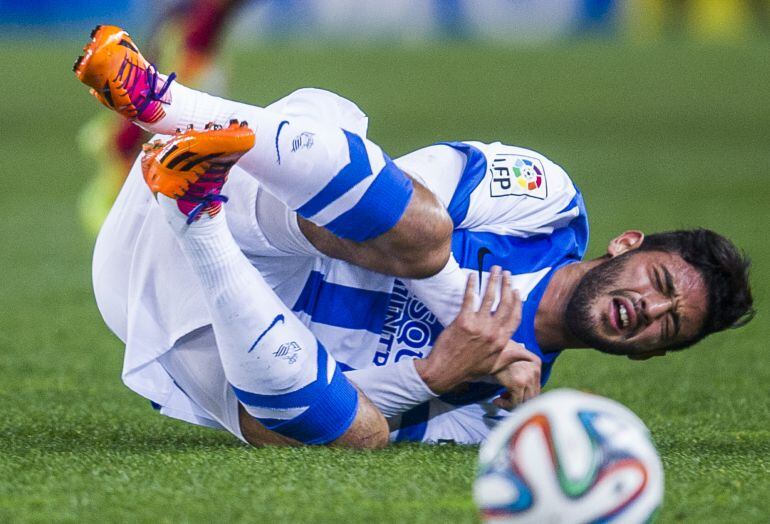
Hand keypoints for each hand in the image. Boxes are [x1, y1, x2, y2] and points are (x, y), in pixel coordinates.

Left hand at [415, 266, 522, 393]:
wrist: (445, 371)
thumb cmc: (468, 370)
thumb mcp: (494, 366)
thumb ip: (511, 356)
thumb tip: (528, 355)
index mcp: (502, 341)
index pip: (515, 317)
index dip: (517, 302)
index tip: (517, 291)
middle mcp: (493, 332)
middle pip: (505, 303)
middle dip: (507, 285)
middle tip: (506, 273)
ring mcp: (479, 326)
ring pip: (490, 297)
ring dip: (493, 280)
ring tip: (495, 269)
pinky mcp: (463, 321)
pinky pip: (470, 298)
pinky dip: (472, 285)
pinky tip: (473, 275)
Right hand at [492, 345, 540, 409]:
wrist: (485, 345)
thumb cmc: (494, 352)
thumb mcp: (510, 358)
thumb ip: (518, 372)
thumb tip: (514, 391)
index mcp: (535, 362)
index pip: (535, 387)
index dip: (523, 394)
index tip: (509, 394)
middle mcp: (535, 370)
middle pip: (532, 396)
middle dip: (518, 400)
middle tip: (503, 399)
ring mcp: (528, 377)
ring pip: (524, 401)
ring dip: (511, 404)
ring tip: (498, 400)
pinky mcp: (518, 383)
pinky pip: (515, 403)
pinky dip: (505, 405)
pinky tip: (496, 401)